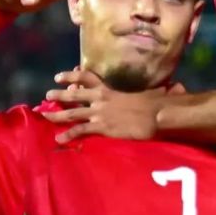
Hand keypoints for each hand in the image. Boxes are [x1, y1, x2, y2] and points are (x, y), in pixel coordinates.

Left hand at [42, 69, 180, 142]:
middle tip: (47, 95)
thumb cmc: (155, 104)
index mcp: (110, 90)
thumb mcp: (148, 93)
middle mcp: (101, 99)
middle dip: (59, 95)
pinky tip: (59, 138)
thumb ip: (149, 91)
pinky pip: (81, 130)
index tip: (59, 76)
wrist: (156, 114)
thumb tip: (171, 86)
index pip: (88, 77)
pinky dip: (68, 134)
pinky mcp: (102, 127)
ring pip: (72, 112)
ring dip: (57, 114)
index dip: (72, 75)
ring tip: (44, 115)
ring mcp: (100, 113)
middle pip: (75, 94)